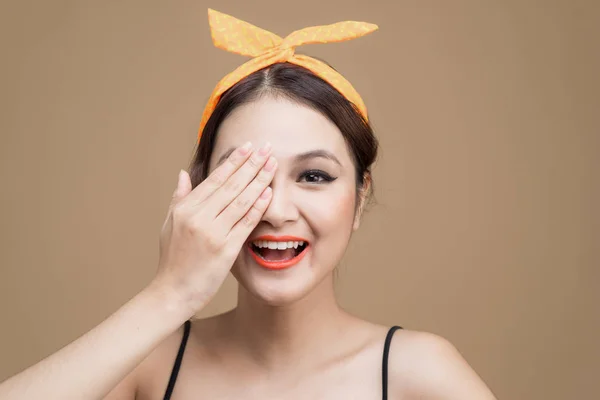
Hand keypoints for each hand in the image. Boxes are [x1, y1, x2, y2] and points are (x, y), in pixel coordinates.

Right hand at [152, 142, 276, 314]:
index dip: (233, 161)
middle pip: (231, 185)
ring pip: (241, 201)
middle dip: (251, 164)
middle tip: (267, 148)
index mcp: (185, 209)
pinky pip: (245, 224)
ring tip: (273, 165)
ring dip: (259, 181)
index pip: (215, 179)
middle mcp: (198, 218)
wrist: (172, 292)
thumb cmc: (172, 259)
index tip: (248, 147)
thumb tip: (183, 173)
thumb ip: (179, 197)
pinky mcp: (225, 250)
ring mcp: (212, 233)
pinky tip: (269, 194)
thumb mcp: (169, 224)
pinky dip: (258, 207)